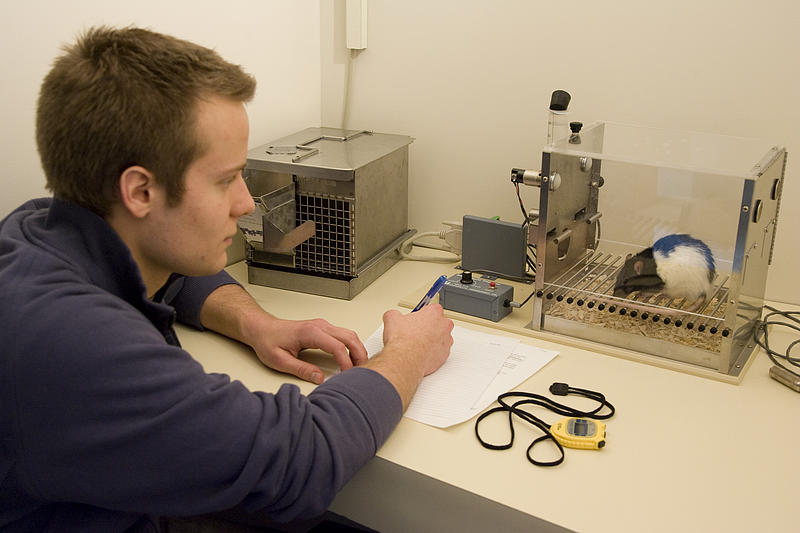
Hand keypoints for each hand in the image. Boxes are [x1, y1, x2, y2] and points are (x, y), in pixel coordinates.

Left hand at [246, 316, 367, 384]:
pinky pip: (343, 335)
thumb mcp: (279, 360)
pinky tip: (350, 358)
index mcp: (310, 332)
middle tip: (362, 371)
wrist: (261, 328)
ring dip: (357, 349)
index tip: (347, 375)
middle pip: (349, 337)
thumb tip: (319, 378)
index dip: (346, 362)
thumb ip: (300, 369)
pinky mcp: (322, 328)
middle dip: (359, 354)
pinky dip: (351, 346)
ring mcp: (322, 325)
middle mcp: (319, 326)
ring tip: (358, 367)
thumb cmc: (268, 340)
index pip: (337, 347)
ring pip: (348, 334)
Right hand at [381, 303, 453, 376]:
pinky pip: (440, 351)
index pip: (432, 308)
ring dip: (432, 339)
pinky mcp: (445, 355)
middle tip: (416, 331)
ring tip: (418, 344)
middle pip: (439, 322)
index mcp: (434, 313)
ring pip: (441, 338)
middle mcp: (444, 326)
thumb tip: (393, 316)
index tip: (417, 318)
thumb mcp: (391, 318)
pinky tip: (421, 353)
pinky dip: (433, 352)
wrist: (405, 360)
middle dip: (429, 326)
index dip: (422, 313)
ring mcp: (446, 341)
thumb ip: (395, 314)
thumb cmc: (403, 340)